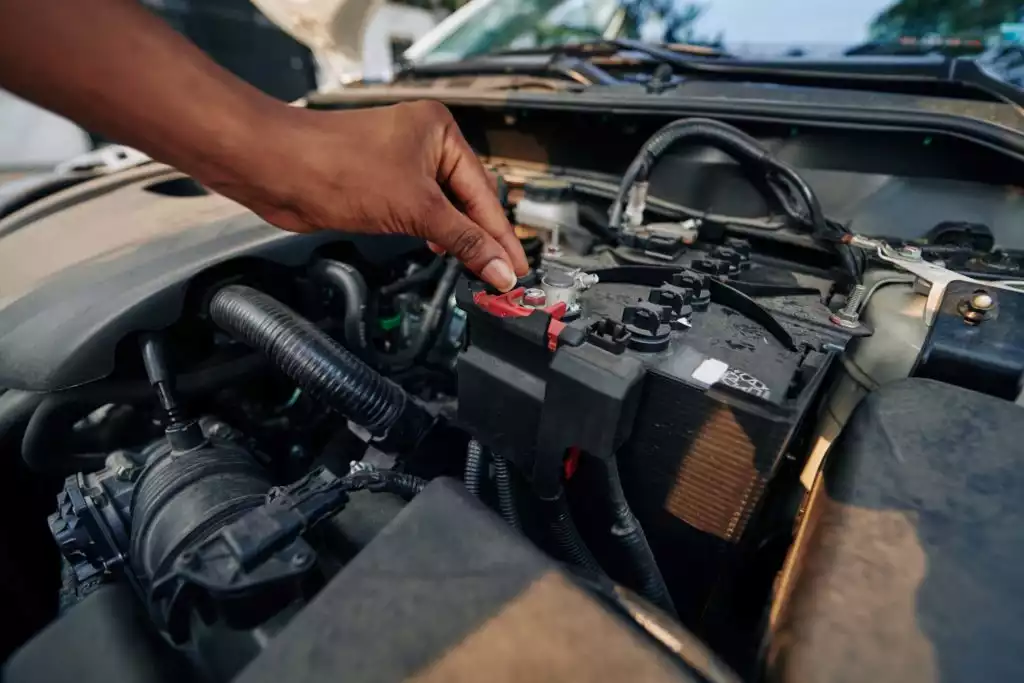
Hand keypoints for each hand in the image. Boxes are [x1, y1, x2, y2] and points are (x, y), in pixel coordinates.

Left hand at [202, 100, 527, 290]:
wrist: (277, 169)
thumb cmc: (335, 166)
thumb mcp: (415, 208)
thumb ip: (463, 240)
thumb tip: (498, 266)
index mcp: (440, 131)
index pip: (483, 192)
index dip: (500, 236)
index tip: (516, 268)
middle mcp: (423, 143)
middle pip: (467, 200)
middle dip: (483, 238)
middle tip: (502, 276)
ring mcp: (400, 165)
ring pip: (443, 209)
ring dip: (458, 239)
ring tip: (479, 270)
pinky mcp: (380, 187)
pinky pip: (419, 213)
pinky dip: (433, 234)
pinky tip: (441, 250)